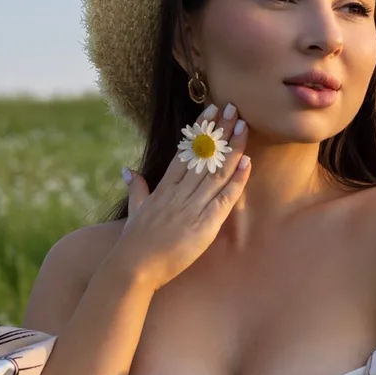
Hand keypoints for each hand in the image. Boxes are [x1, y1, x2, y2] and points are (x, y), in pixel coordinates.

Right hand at [109, 102, 250, 289]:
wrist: (134, 266)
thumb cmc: (134, 241)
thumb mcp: (135, 209)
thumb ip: (136, 188)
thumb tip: (128, 170)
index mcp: (164, 187)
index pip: (186, 150)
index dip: (201, 130)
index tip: (212, 110)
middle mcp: (179, 192)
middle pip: (203, 155)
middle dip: (220, 131)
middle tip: (233, 108)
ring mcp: (191, 207)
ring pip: (216, 172)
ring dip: (232, 149)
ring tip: (243, 126)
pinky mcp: (203, 225)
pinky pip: (223, 199)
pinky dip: (236, 181)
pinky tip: (247, 163)